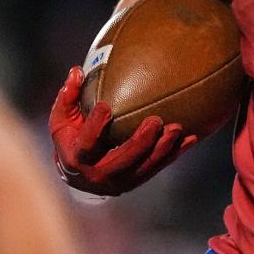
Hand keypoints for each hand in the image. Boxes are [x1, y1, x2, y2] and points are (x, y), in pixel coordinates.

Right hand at [48, 66, 195, 195]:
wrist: (78, 173)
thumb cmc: (71, 137)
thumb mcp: (62, 118)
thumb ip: (68, 96)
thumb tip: (77, 71)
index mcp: (78, 158)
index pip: (87, 144)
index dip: (95, 127)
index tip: (106, 106)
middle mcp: (98, 175)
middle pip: (122, 161)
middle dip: (140, 143)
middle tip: (155, 121)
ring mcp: (119, 181)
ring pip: (143, 168)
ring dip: (162, 149)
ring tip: (176, 128)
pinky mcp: (136, 180)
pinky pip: (158, 167)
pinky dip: (174, 154)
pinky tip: (190, 138)